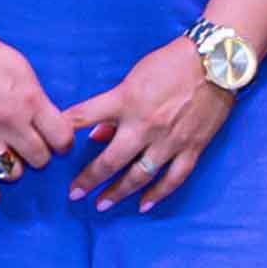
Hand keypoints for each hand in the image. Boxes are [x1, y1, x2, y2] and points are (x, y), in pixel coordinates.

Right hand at [0, 26, 74, 204]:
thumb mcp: (23, 69)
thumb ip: (38, 99)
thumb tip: (49, 122)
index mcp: (29, 101)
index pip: (61, 138)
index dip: (64, 142)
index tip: (59, 140)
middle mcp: (9, 122)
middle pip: (39, 158)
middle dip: (41, 154)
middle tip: (35, 145)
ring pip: (12, 172)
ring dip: (17, 168)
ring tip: (14, 156)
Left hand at [61, 38, 238, 212]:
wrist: (216, 62)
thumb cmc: (170, 64)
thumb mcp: (133, 79)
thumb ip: (113, 108)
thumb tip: (96, 136)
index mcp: (125, 101)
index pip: (84, 118)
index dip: (63, 132)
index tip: (50, 149)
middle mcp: (144, 125)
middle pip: (110, 160)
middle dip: (88, 179)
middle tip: (74, 194)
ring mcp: (170, 140)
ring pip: (139, 175)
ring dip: (118, 193)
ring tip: (101, 205)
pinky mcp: (192, 147)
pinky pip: (173, 178)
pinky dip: (158, 194)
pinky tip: (143, 206)